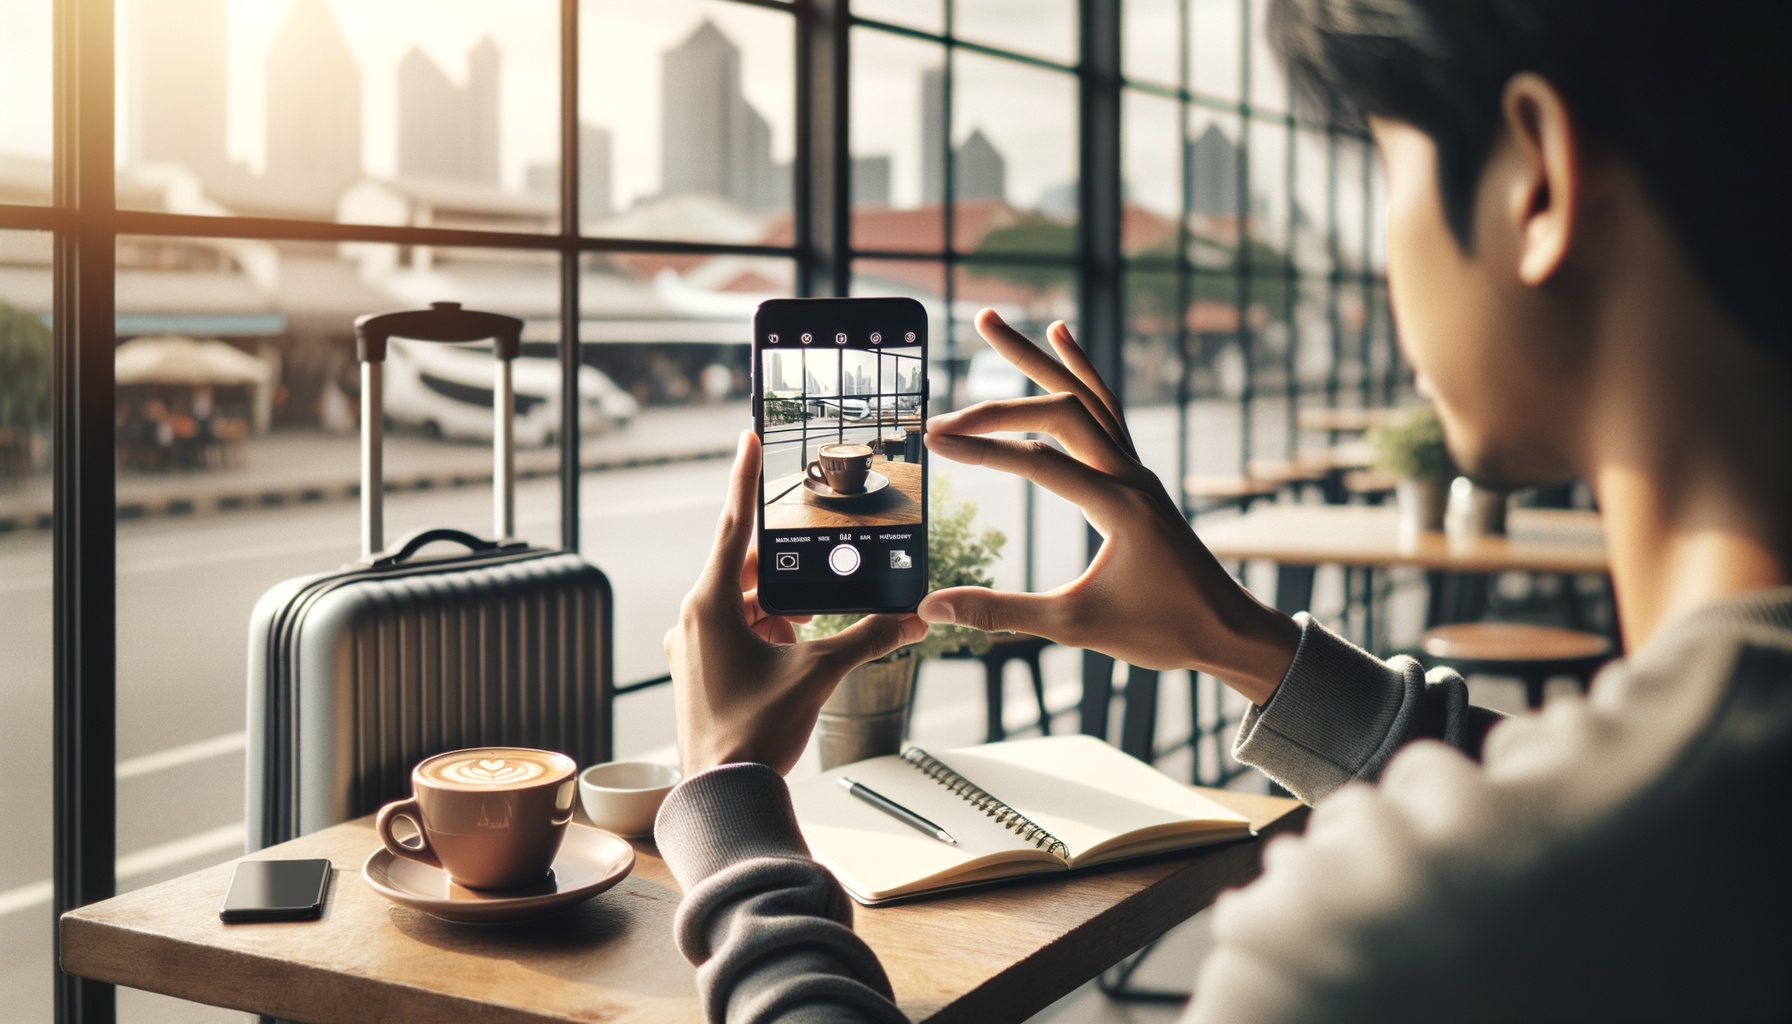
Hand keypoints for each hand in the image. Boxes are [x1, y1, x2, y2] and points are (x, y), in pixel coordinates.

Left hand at [665, 431, 926, 774]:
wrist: (721, 794)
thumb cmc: (755, 731)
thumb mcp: (818, 674)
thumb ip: (866, 638)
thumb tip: (913, 618)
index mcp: (710, 604)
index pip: (732, 525)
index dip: (744, 479)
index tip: (748, 438)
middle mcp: (693, 617)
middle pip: (745, 570)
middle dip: (785, 572)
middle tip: (820, 571)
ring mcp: (691, 646)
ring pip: (742, 604)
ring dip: (779, 608)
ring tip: (811, 627)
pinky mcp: (697, 671)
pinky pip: (735, 632)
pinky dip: (767, 632)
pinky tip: (795, 651)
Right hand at [920, 310, 1299, 704]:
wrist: (1227, 630)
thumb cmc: (1162, 631)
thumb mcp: (1075, 626)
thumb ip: (1001, 611)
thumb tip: (933, 609)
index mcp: (1120, 506)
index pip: (1039, 461)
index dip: (983, 449)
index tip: (934, 443)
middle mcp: (1131, 476)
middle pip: (1061, 410)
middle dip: (997, 401)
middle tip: (941, 413)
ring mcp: (1137, 470)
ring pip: (1085, 395)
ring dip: (1037, 359)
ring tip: (991, 322)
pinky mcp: (1137, 476)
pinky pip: (1105, 409)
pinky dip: (1079, 373)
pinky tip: (1061, 339)